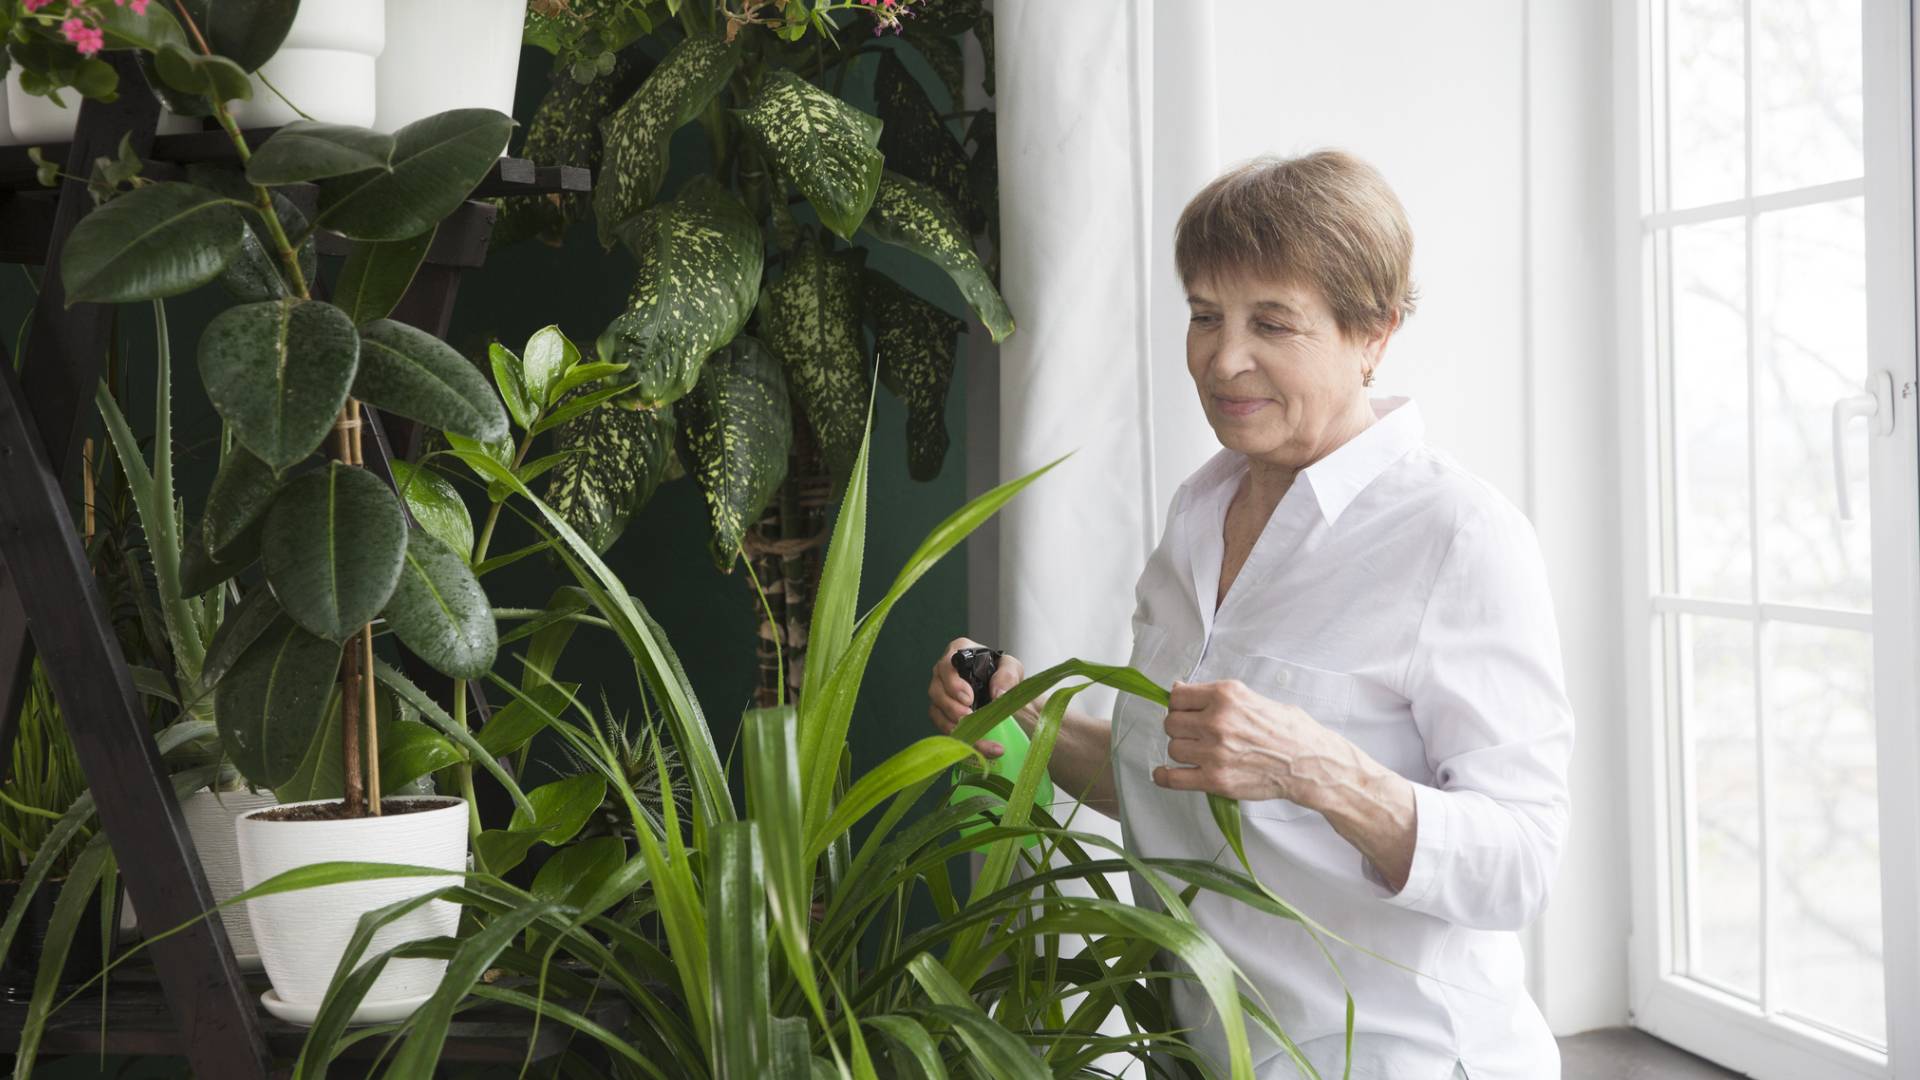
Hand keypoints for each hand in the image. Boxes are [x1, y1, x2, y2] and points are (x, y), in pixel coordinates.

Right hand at [927, 637, 1027, 761]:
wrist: (1009, 700)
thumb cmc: (1006, 679)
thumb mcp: (1012, 670)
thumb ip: (1007, 676)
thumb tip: (997, 694)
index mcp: (960, 653)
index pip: (948, 663)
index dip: (953, 682)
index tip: (968, 698)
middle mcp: (945, 673)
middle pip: (936, 689)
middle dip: (951, 706)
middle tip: (969, 717)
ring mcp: (941, 694)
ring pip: (936, 709)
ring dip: (953, 724)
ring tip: (976, 736)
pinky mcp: (942, 713)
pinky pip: (941, 725)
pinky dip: (957, 735)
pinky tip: (976, 744)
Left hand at [1152, 678, 1337, 804]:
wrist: (1310, 763)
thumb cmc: (1288, 730)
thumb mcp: (1252, 698)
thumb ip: (1216, 696)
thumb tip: (1181, 691)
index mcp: (1226, 695)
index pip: (1177, 697)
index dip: (1179, 705)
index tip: (1184, 711)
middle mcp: (1217, 721)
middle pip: (1171, 723)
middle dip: (1180, 728)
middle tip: (1194, 734)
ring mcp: (1215, 752)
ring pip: (1174, 748)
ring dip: (1182, 751)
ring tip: (1198, 752)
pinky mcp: (1216, 780)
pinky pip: (1174, 779)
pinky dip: (1164, 777)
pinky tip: (1164, 773)